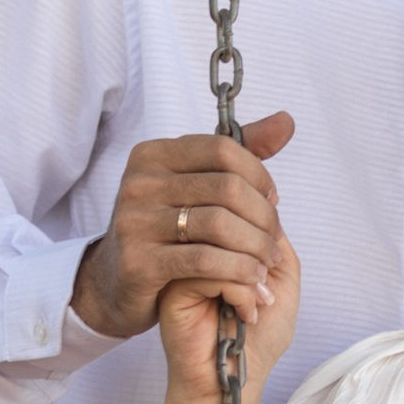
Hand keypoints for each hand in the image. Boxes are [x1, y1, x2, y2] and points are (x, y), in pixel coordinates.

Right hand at [70, 112, 295, 340]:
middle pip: (226, 187)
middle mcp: (139, 181)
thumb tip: (286, 121)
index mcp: (153, 154)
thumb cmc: (166, 230)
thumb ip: (239, 154)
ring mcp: (135, 221)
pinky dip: (238, 270)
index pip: (223, 149)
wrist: (117, 281)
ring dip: (256, 246)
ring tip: (268, 263)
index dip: (259, 175)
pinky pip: (204, 260)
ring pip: (219, 224)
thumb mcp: (194, 185)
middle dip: (263, 216)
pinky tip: (252, 280)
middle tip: (276, 241)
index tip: (273, 201)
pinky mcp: (138, 262)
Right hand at [159, 212, 301, 403]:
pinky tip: (244, 316)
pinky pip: (211, 267)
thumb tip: (266, 205)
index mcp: (219, 240)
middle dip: (263, 252)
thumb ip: (275, 239)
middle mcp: (197, 246)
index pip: (244, 203)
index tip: (275, 270)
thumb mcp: (282, 279)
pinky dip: (240, 292)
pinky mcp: (174, 288)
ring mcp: (182, 265)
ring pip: (223, 240)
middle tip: (268, 291)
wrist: (235, 382)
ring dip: (253, 275)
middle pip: (234, 215)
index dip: (269, 230)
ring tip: (260, 304)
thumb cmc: (259, 339)